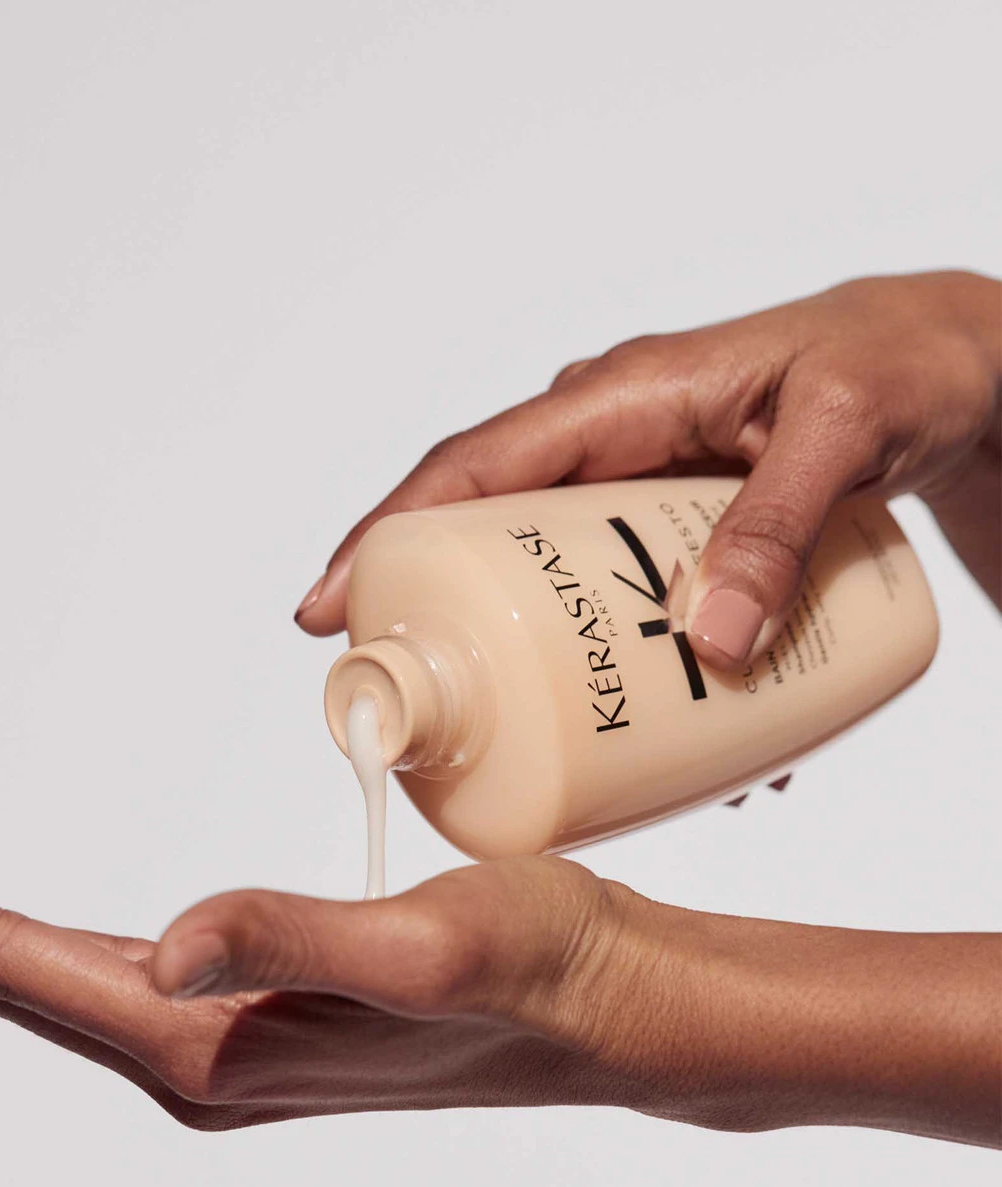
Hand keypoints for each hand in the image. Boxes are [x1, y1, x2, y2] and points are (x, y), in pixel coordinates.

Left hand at [0, 841, 1000, 1143]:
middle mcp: (202, 1052)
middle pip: (14, 981)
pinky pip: (111, 976)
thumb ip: (290, 942)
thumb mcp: (421, 947)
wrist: (606, 1000)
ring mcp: (228, 1036)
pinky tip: (32, 948)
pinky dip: (37, 951)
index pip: (22, 970)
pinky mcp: (261, 1007)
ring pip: (54, 983)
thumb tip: (161, 949)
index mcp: (212, 1042)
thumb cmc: (534, 971)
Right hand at [295, 270, 1001, 666]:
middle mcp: (608, 441)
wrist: (950, 369)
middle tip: (410, 699)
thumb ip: (777, 530)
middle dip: (437, 613)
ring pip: (548, 576)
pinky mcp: (669, 528)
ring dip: (533, 654)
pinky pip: (614, 595)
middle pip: (485, 532)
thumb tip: (709, 643)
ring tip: (536, 736)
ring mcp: (634, 488)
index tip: (329, 608)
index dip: (389, 534)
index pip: (473, 466)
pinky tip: (657, 728)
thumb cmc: (894, 367)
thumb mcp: (844, 435)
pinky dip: (616, 659)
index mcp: (618, 399)